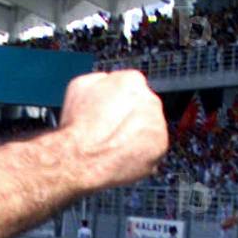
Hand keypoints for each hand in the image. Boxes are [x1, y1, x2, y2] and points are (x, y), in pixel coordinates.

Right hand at [58, 71, 168, 191]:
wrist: (80, 158)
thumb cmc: (77, 126)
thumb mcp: (78, 87)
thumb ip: (99, 81)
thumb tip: (106, 83)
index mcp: (130, 80)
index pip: (130, 88)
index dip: (116, 102)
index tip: (107, 113)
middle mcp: (149, 97)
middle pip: (142, 107)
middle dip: (128, 118)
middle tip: (109, 131)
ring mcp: (157, 121)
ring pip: (148, 127)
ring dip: (135, 135)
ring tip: (113, 145)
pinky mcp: (160, 144)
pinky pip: (152, 147)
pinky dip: (140, 152)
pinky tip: (121, 154)